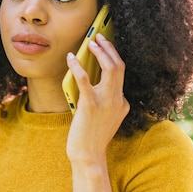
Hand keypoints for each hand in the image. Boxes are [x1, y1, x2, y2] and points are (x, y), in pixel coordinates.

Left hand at [66, 33, 129, 191]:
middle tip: (99, 37)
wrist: (88, 155)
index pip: (121, 74)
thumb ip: (103, 98)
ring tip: (90, 42)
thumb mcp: (103, 115)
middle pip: (120, 66)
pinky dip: (77, 65)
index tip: (104, 45)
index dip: (112, 57)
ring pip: (110, 68)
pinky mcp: (90, 105)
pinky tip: (70, 58)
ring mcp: (106, 102)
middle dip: (110, 48)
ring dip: (100, 52)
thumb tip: (88, 76)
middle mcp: (118, 100)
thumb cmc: (90, 135)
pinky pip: (85, 79)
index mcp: (122, 103)